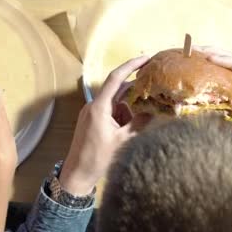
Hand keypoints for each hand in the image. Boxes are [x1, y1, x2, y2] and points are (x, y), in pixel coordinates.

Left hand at [59, 56, 151, 195]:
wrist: (77, 173)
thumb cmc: (96, 157)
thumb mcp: (122, 141)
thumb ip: (138, 124)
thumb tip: (154, 112)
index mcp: (99, 106)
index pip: (115, 79)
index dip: (130, 66)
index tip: (146, 58)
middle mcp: (94, 105)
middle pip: (118, 90)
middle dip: (136, 89)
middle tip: (154, 84)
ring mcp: (93, 113)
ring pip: (116, 102)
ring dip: (131, 107)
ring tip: (148, 112)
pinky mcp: (93, 121)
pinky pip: (111, 112)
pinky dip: (123, 115)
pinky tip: (134, 124)